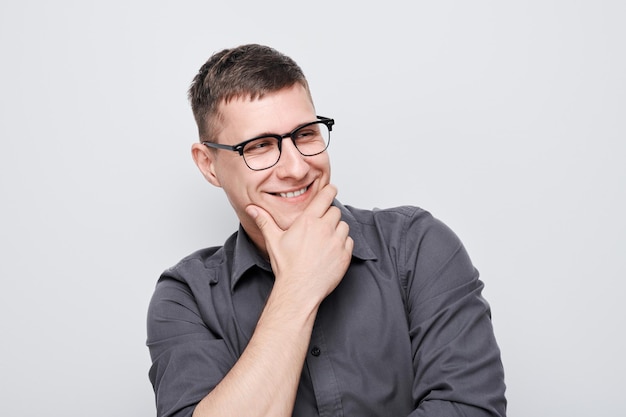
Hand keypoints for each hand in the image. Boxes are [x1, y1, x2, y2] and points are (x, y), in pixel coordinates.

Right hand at [246, 184, 353, 306]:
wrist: (299, 289)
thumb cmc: (287, 266)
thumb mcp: (273, 240)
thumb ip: (264, 221)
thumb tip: (252, 208)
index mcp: (308, 221)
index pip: (325, 196)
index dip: (329, 190)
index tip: (331, 189)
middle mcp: (324, 228)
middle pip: (335, 211)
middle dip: (329, 215)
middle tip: (321, 225)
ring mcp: (336, 242)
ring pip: (344, 226)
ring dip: (337, 229)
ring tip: (325, 240)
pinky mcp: (344, 255)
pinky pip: (349, 242)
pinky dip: (343, 244)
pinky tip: (331, 251)